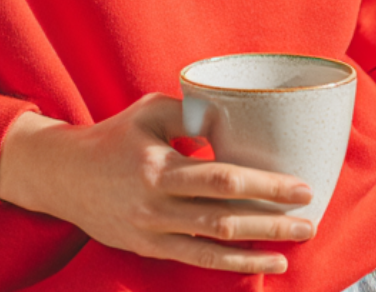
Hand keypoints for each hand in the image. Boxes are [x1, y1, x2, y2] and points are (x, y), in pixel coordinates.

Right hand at [0, 93, 313, 274]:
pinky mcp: (150, 250)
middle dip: (272, 221)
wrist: (65, 175)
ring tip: (292, 246)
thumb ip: (193, 116)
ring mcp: (153, 234)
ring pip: (215, 247)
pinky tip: (260, 262)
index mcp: (160, 168)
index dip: (265, 185)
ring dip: (258, 249)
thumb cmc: (116, 135)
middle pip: (226, 220)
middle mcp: (158, 206)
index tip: (300, 185)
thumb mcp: (151, 112)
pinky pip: (197, 260)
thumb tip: (236, 122)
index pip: (223, 180)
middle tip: (309, 218)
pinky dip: (231, 263)